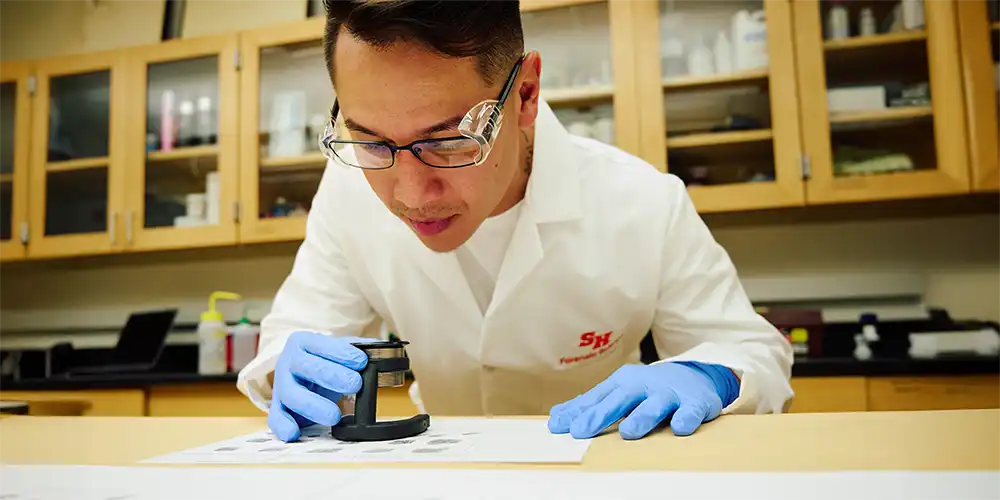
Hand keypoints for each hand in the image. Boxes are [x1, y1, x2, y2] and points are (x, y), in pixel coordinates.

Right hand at [268, 331, 371, 441]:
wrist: (298, 373)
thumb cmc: (323, 362)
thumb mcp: (338, 351)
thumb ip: (359, 350)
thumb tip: (383, 351)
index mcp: (304, 342)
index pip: (322, 345)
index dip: (341, 353)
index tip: (361, 361)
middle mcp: (289, 361)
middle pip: (307, 367)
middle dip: (333, 375)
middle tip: (356, 384)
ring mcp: (281, 384)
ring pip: (291, 393)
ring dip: (313, 405)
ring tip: (335, 416)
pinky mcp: (277, 406)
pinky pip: (275, 417)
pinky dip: (283, 425)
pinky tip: (294, 433)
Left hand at [547, 362, 738, 439]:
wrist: (694, 375)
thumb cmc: (648, 389)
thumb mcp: (619, 392)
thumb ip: (590, 405)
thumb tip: (556, 418)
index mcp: (623, 383)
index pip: (597, 398)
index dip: (578, 412)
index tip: (558, 426)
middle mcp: (644, 386)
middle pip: (622, 399)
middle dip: (602, 415)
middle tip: (583, 430)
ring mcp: (669, 393)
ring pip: (655, 405)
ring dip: (642, 417)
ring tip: (629, 433)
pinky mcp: (695, 403)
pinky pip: (691, 411)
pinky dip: (686, 419)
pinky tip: (679, 429)